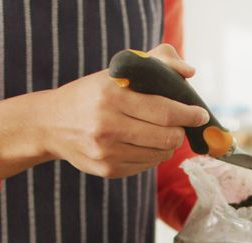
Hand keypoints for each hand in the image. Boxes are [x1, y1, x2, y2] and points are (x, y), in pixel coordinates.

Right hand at [39, 43, 208, 177]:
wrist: (50, 124)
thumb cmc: (90, 94)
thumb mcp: (116, 72)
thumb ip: (156, 62)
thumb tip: (189, 72)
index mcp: (112, 95)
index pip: (164, 110)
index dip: (189, 114)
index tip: (200, 114)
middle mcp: (107, 125)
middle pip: (166, 137)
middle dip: (181, 131)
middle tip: (182, 125)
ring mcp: (106, 151)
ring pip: (159, 154)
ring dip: (168, 145)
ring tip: (163, 134)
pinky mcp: (107, 170)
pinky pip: (146, 166)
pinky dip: (153, 156)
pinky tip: (145, 144)